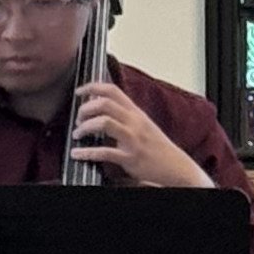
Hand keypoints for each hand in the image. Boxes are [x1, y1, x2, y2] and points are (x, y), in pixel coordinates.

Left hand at [67, 80, 211, 189]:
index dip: (92, 87)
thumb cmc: (158, 146)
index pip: (113, 90)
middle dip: (85, 109)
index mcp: (136, 113)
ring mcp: (132, 140)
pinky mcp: (130, 158)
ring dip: (85, 127)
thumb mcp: (143, 124)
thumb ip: (125, 114)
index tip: (79, 91)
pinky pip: (104, 153)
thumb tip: (102, 104)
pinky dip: (86, 152)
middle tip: (78, 118)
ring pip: (104, 122)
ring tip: (78, 133)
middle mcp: (134, 122)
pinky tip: (77, 153)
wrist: (176, 167)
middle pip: (105, 103)